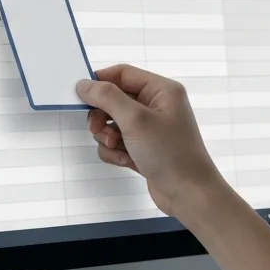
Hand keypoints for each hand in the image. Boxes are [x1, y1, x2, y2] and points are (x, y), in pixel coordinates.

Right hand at [76, 64, 226, 218]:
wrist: (189, 195)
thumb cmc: (170, 154)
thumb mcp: (135, 120)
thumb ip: (107, 98)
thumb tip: (84, 84)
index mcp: (161, 90)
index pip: (122, 74)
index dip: (100, 82)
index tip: (81, 95)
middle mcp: (156, 105)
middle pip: (114, 99)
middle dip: (102, 115)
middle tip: (97, 128)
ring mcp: (150, 128)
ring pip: (112, 123)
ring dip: (108, 136)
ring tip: (118, 147)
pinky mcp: (143, 148)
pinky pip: (117, 142)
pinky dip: (116, 151)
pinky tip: (127, 161)